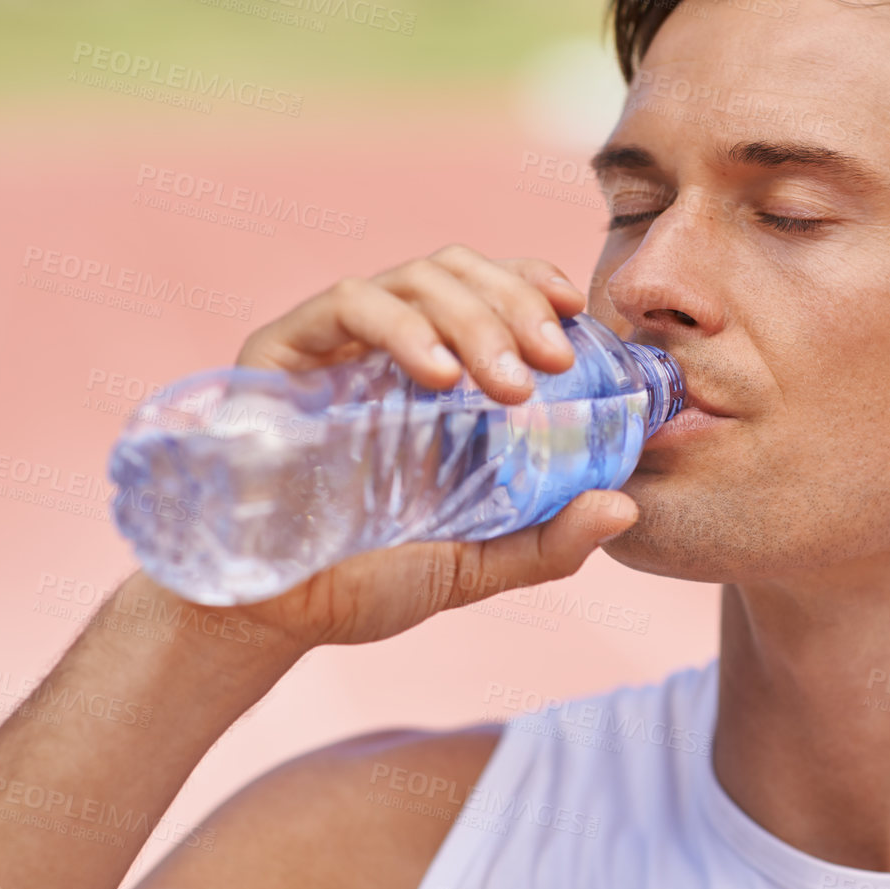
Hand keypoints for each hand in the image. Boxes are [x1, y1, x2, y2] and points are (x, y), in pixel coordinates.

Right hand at [226, 244, 638, 645]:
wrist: (264, 617)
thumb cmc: (360, 583)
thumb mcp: (471, 566)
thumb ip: (548, 543)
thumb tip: (625, 507)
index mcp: (434, 380)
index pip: (488, 291)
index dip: (531, 282)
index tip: (575, 310)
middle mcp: (387, 349)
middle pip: (458, 272)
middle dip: (514, 304)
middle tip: (551, 363)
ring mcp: (334, 346)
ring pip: (414, 278)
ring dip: (473, 317)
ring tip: (506, 384)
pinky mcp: (281, 351)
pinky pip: (349, 304)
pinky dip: (403, 328)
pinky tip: (439, 376)